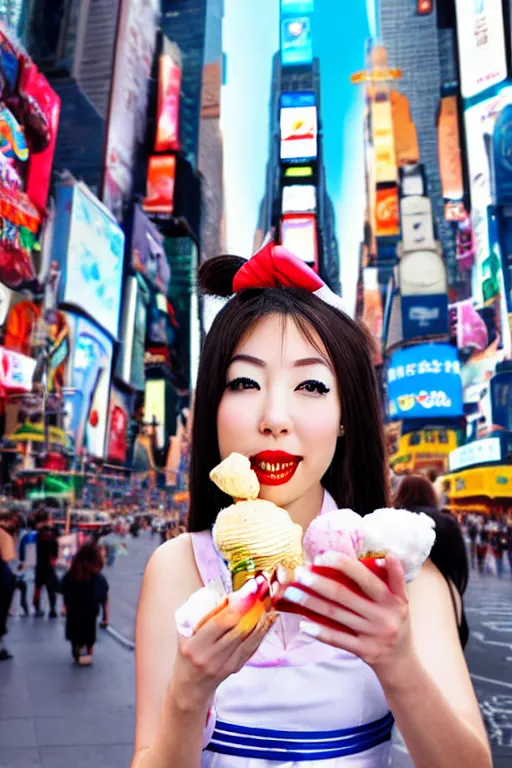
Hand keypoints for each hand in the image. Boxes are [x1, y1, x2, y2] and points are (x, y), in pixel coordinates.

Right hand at [171, 586, 276, 712]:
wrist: (190, 684)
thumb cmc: (187, 652)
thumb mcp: (186, 631)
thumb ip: (206, 614)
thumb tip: (232, 595)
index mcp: (195, 645)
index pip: (221, 622)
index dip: (239, 604)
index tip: (251, 588)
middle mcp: (210, 657)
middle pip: (239, 629)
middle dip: (253, 607)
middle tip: (263, 590)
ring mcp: (225, 665)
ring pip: (249, 639)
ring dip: (262, 618)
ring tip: (269, 601)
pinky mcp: (236, 668)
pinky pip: (252, 647)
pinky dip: (262, 631)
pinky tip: (269, 618)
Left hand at [280, 553, 411, 676]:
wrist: (401, 661)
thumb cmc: (395, 620)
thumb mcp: (402, 598)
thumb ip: (394, 577)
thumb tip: (386, 553)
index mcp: (392, 599)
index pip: (365, 577)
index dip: (343, 564)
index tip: (322, 556)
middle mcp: (382, 616)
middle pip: (344, 595)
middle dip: (318, 582)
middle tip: (299, 573)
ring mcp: (372, 635)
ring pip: (336, 615)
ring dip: (311, 603)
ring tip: (292, 593)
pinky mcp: (363, 651)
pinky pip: (337, 639)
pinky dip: (319, 631)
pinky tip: (303, 623)